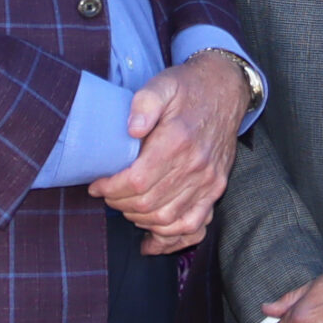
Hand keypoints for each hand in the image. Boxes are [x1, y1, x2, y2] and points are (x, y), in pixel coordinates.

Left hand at [88, 49, 248, 252]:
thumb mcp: (162, 84)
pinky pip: (195, 225)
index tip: (97, 185)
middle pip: (149, 204)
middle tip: (108, 195)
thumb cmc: (188, 89)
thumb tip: (131, 128)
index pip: (137, 181)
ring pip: (168, 219)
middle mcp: (196, 166)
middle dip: (120, 204)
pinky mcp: (216, 189)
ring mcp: (209, 181)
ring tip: (126, 207)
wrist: (225, 91)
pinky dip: (172, 237)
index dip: (112, 189)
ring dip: (140, 220)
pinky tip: (152, 237)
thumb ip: (144, 103)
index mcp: (178, 141)